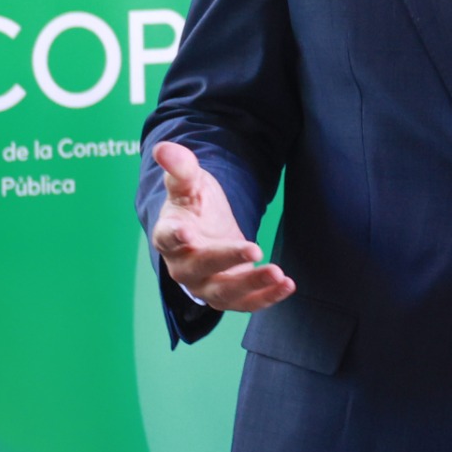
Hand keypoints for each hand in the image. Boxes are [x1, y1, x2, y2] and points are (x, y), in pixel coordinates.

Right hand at [149, 141, 293, 311]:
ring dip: (252, 285)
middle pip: (200, 267)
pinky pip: (244, 302)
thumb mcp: (190, 182)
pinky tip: (287, 285)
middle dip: (227, 259)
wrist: (204, 230)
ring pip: (225, 292)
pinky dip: (266, 297)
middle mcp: (183, 266)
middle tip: (254, 248)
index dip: (175, 236)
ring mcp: (205, 284)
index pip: (167, 237)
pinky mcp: (227, 294)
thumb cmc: (193, 204)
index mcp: (169, 235)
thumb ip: (181, 167)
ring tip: (278, 274)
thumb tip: (164, 148)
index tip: (187, 233)